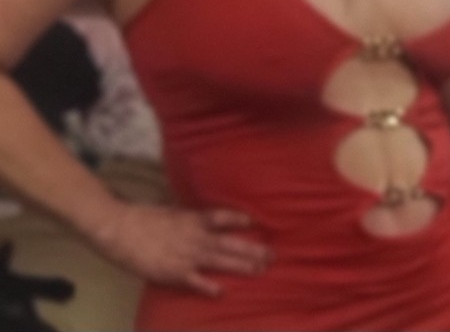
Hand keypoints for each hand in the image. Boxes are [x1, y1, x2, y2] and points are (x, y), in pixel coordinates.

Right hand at [96, 201, 271, 295]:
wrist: (121, 229)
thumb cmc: (144, 217)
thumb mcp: (171, 212)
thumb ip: (188, 218)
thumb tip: (200, 220)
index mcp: (193, 219)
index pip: (222, 217)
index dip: (239, 220)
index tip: (256, 222)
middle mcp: (195, 236)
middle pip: (229, 243)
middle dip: (252, 249)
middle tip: (272, 254)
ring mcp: (186, 255)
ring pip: (220, 261)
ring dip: (241, 266)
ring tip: (260, 270)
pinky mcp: (174, 273)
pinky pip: (196, 281)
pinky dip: (209, 287)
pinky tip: (223, 292)